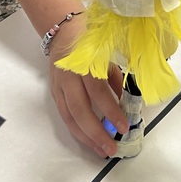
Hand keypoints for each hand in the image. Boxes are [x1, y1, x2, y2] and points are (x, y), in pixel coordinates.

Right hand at [48, 16, 127, 156]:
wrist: (63, 31)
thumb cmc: (90, 40)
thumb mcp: (107, 53)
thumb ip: (115, 78)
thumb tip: (126, 103)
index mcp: (84, 63)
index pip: (97, 92)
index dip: (110, 111)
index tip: (124, 126)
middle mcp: (69, 77)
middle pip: (80, 110)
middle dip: (97, 132)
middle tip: (111, 148)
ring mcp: (59, 86)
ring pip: (69, 117)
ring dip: (86, 137)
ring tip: (101, 150)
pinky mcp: (54, 93)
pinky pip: (64, 116)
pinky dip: (76, 130)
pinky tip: (88, 140)